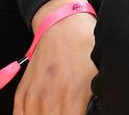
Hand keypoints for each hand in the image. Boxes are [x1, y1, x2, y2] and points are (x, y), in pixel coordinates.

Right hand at [14, 0, 95, 114]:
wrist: (63, 24)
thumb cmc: (85, 45)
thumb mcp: (100, 74)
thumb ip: (97, 98)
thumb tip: (106, 107)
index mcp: (71, 98)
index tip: (82, 113)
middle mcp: (49, 100)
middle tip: (71, 112)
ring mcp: (33, 95)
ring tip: (58, 111)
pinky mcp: (23, 90)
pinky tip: (40, 114)